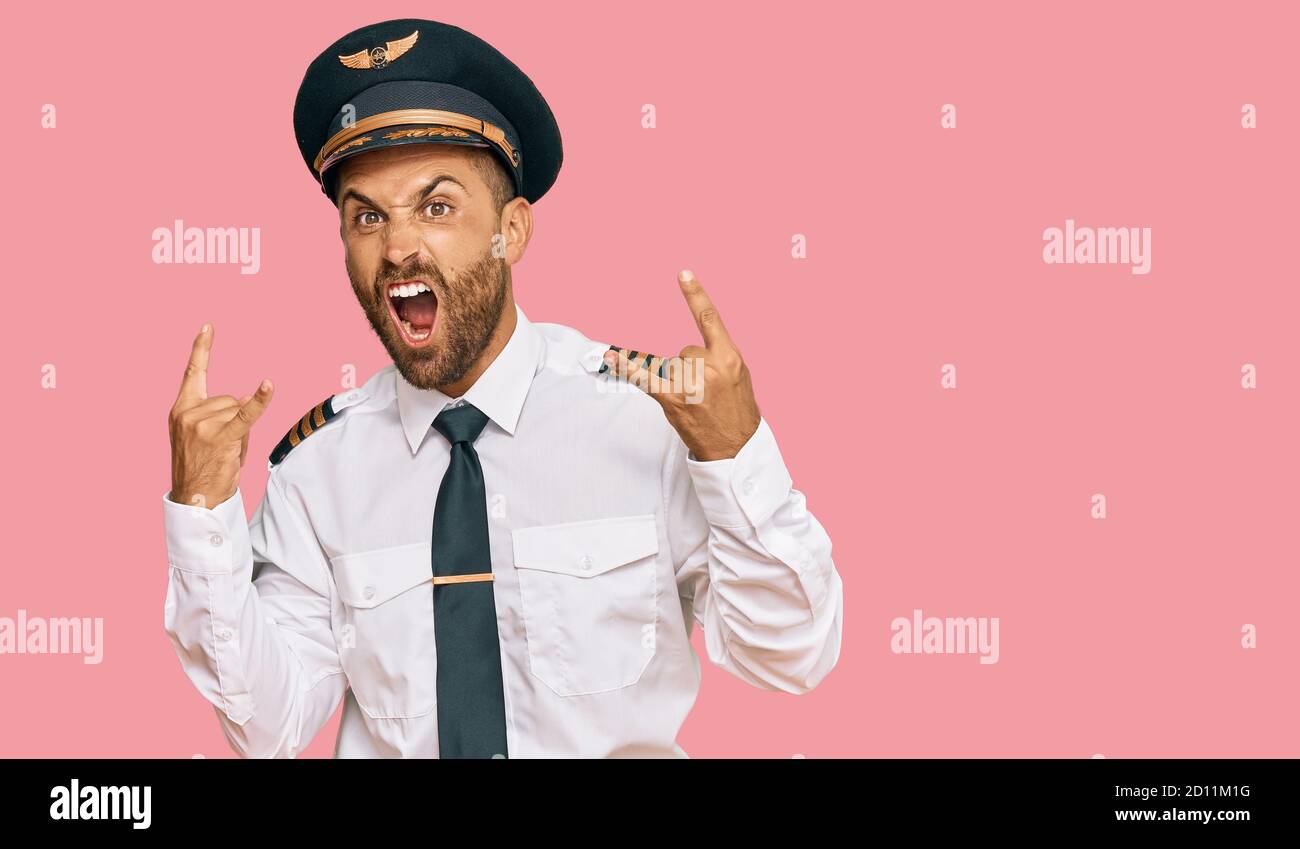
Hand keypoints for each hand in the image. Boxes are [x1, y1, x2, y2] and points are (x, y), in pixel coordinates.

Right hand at [168, 324, 273, 508]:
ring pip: (239, 410)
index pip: (192, 373)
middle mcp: (187, 413)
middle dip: (234, 419)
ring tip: (225, 452)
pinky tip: (269, 385)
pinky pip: (246, 414)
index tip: (208, 327)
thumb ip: (219, 413)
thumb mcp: (202, 434)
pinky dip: (260, 401)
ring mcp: (202, 424)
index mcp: (180, 409)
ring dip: (241, 430)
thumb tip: (243, 401)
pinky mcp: (220, 437)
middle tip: (221, 446)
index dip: (202, 349)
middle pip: (229, 398)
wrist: (194, 500)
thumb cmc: (202, 467)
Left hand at [605, 270, 760, 460]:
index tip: (683, 274)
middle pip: (684, 352)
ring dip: (677, 383)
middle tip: (705, 394)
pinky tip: (610, 356)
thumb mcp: (739, 377)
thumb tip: (689, 353)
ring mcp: (690, 384)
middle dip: (690, 370)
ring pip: (669, 366)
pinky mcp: (672, 400)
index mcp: (729, 358)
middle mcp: (709, 367)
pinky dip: (626, 368)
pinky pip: (644, 378)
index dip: (695, 295)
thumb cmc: (738, 413)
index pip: (709, 319)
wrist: (737, 449)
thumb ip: (719, 357)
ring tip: (695, 404)